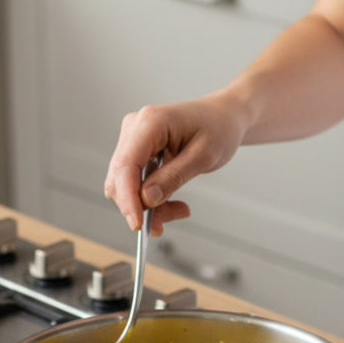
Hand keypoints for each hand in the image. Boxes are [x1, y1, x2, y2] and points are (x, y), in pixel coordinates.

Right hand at [103, 92, 248, 234]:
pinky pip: (134, 183)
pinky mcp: (137, 152)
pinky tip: (171, 203)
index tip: (137, 225)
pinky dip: (150, 199)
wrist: (223, 117)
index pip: (126, 166)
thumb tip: (146, 199)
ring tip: (179, 210)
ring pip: (125, 185)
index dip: (128, 198)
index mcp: (150, 122)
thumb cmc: (218, 129)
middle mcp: (135, 128)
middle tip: (167, 222)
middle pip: (120, 178)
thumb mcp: (203, 156)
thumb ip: (173, 177)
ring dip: (148, 205)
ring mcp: (133, 139)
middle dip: (140, 206)